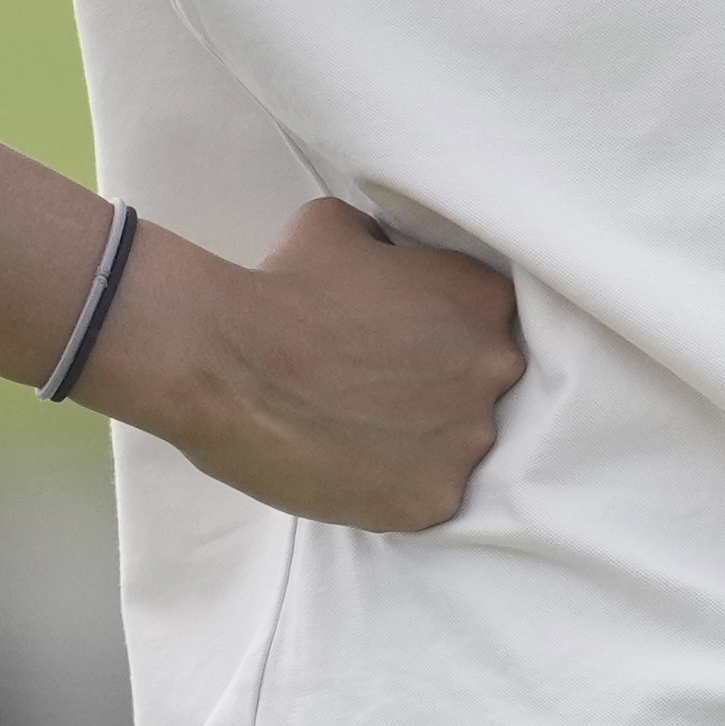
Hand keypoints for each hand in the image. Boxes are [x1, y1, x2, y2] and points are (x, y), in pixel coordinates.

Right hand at [102, 199, 526, 531]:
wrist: (230, 364)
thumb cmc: (281, 287)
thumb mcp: (343, 226)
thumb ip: (388, 241)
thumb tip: (386, 252)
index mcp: (485, 299)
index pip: (487, 318)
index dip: (442, 331)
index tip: (404, 341)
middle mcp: (494, 368)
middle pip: (483, 382)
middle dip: (440, 385)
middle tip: (380, 388)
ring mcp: (467, 439)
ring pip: (459, 444)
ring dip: (422, 440)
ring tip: (361, 430)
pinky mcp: (432, 499)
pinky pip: (429, 496)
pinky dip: (396, 487)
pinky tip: (354, 466)